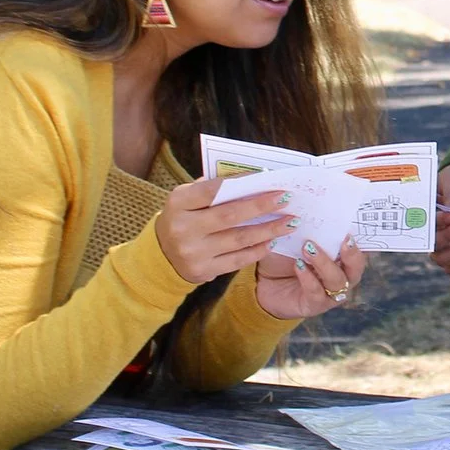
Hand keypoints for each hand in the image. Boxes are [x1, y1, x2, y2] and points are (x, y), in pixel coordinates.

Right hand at [155, 178, 294, 284]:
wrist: (160, 255)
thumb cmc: (183, 218)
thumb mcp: (187, 198)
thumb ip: (213, 187)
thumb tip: (253, 178)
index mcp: (178, 203)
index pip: (214, 189)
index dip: (242, 182)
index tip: (268, 178)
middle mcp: (183, 228)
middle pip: (230, 215)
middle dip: (262, 206)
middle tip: (287, 199)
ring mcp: (192, 252)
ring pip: (238, 239)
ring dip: (268, 230)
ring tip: (289, 222)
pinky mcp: (202, 271)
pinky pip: (237, 260)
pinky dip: (257, 250)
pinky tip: (272, 242)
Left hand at [254, 235, 367, 321]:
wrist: (263, 283)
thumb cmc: (284, 256)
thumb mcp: (295, 238)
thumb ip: (307, 225)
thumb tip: (310, 201)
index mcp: (342, 257)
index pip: (359, 247)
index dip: (361, 238)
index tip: (354, 226)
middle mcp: (342, 275)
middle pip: (357, 267)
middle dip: (352, 253)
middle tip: (343, 239)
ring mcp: (330, 293)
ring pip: (337, 280)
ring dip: (324, 263)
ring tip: (308, 248)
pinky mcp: (314, 305)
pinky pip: (316, 293)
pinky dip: (308, 278)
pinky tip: (298, 266)